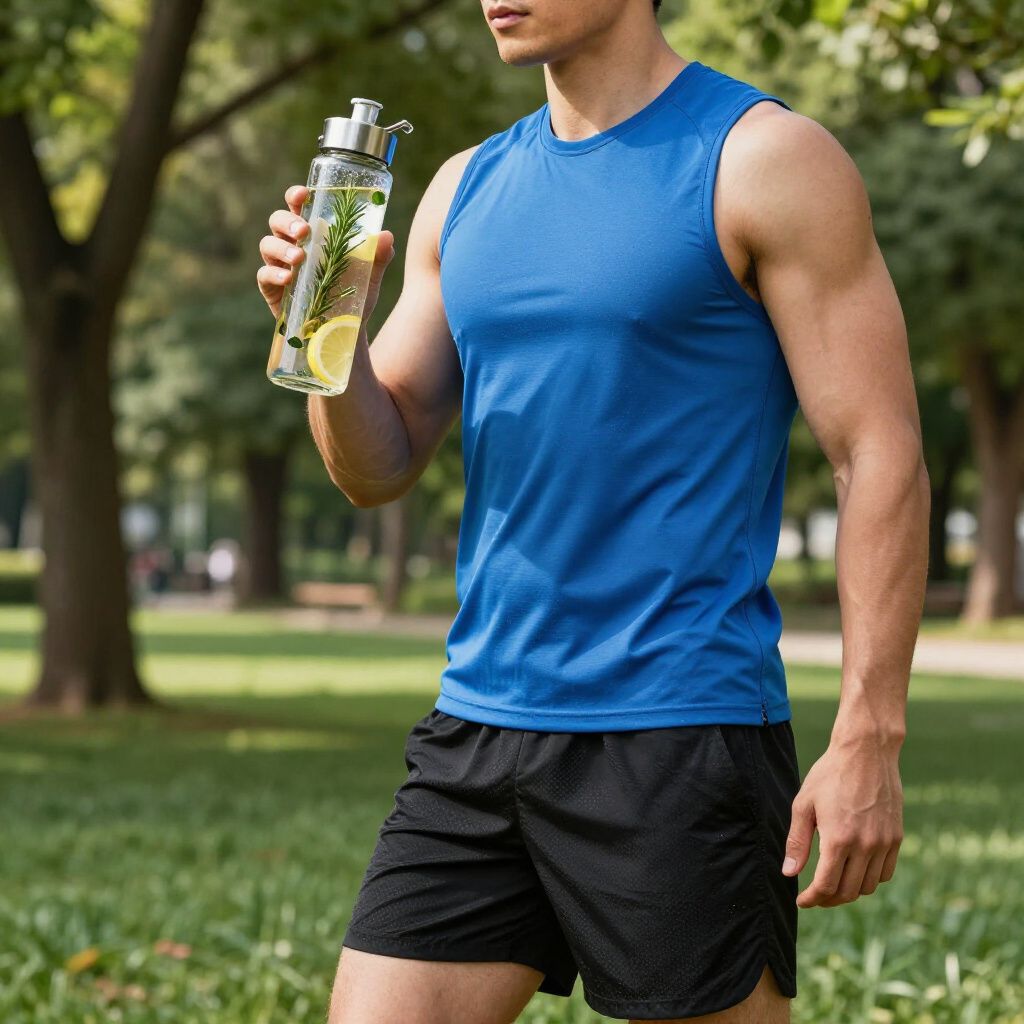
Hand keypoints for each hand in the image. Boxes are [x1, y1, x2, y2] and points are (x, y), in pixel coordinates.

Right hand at [258, 184, 396, 322]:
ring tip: (299, 257)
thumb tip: (387, 235)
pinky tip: (288, 278)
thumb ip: (378, 257)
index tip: (303, 193)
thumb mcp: (370, 277)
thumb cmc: (353, 296)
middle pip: (277, 221)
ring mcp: (279, 267)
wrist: (344, 333)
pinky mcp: (272, 289)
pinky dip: (274, 273)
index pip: (298, 207)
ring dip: (281, 247)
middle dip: (287, 221)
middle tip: (304, 230)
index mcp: (313, 235)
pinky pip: (264, 275)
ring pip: (267, 244)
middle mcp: (292, 246)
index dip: (296, 196)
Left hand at [783, 729, 903, 907]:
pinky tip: (855, 871)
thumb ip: (797, 842)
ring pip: (868, 886)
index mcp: (838, 839)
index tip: (802, 900)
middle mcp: (865, 846)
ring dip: (849, 891)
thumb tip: (789, 873)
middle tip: (815, 896)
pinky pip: (885, 873)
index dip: (812, 898)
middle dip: (828, 899)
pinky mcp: (896, 837)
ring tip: (833, 884)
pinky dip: (869, 880)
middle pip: (848, 892)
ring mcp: (884, 843)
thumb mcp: (804, 804)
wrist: (866, 752)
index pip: (826, 886)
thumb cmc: (829, 775)